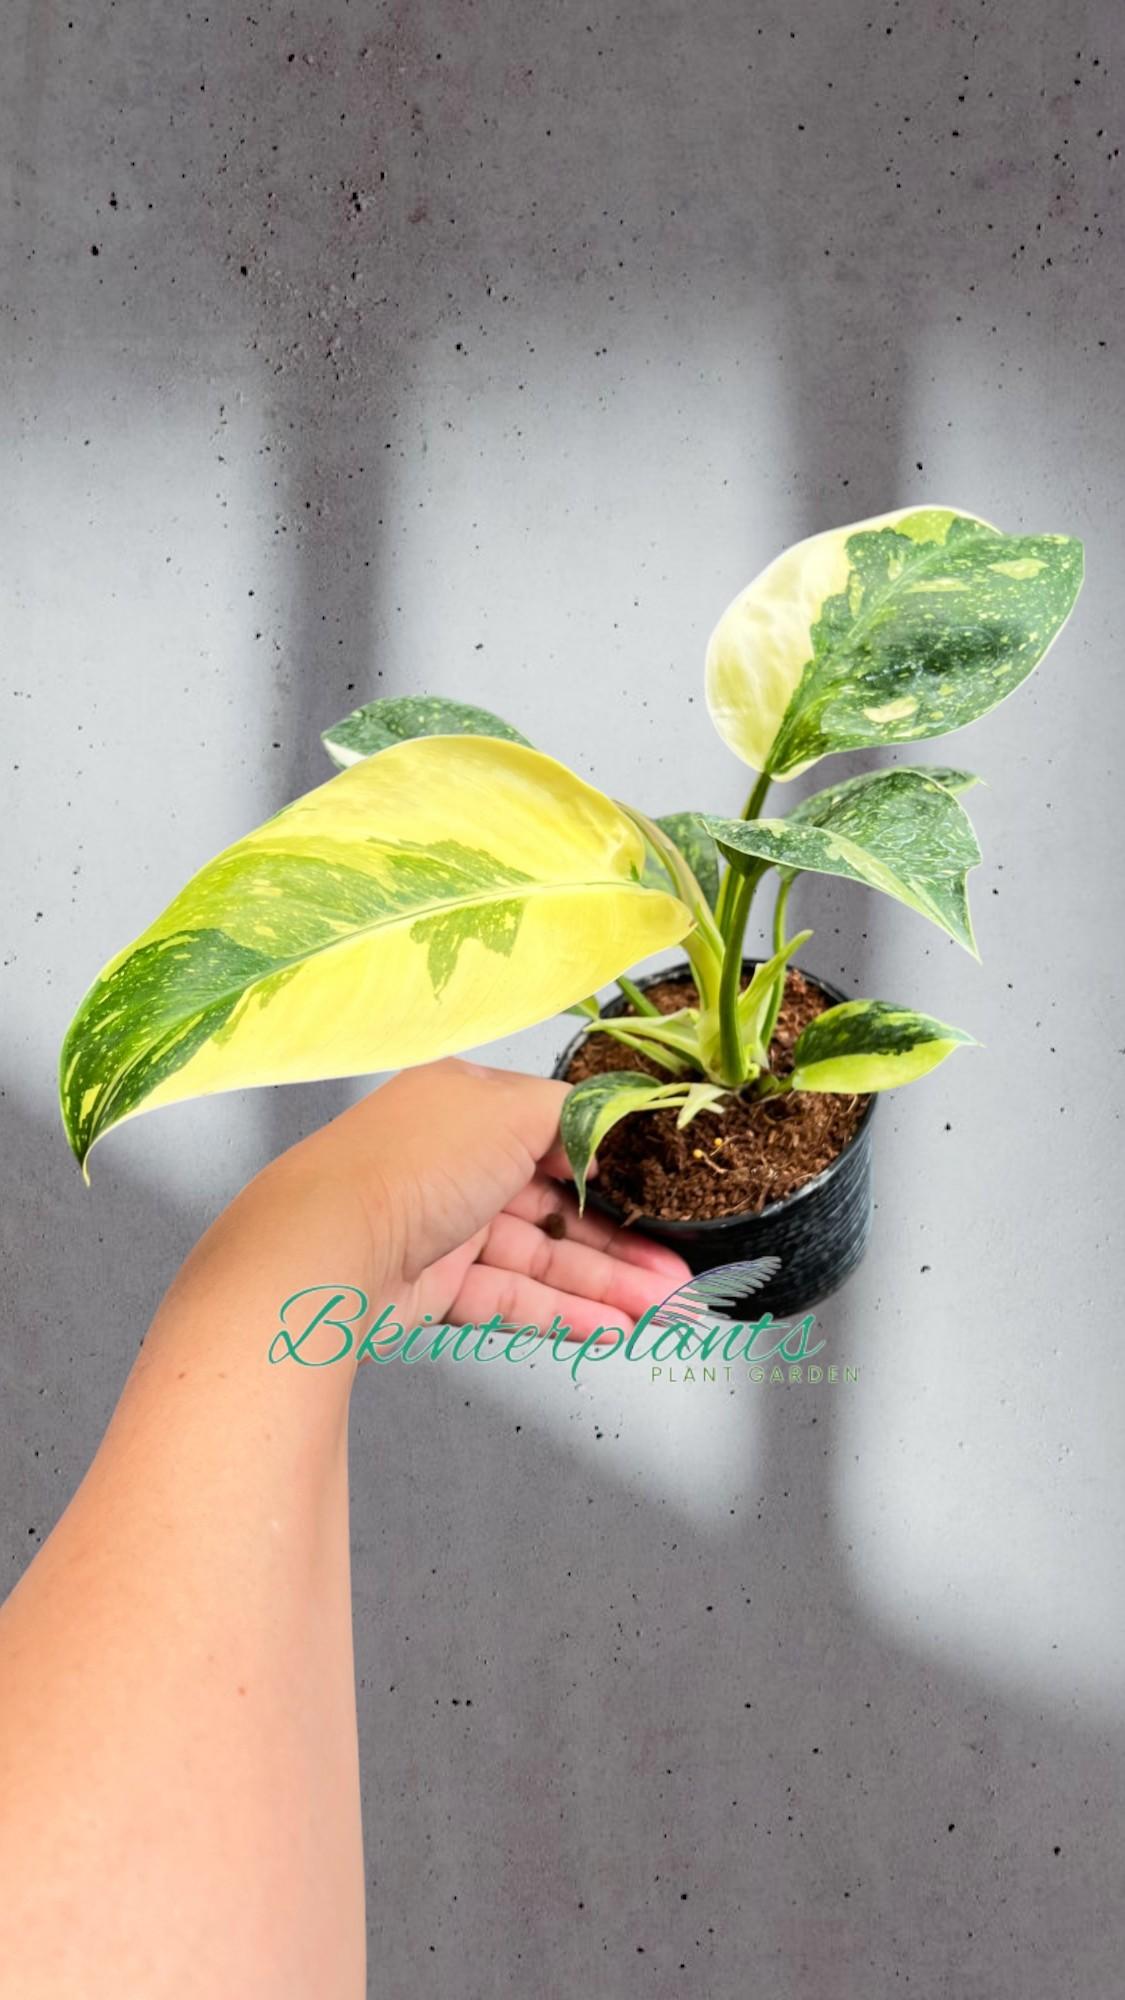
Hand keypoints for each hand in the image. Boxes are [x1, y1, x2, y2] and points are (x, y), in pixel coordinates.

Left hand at [249, 1057, 692, 1351]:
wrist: (325, 1248)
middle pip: (557, 1201)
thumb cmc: (415, 1162)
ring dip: (606, 1282)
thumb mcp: (512, 1108)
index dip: (613, 1165)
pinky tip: (612, 1328)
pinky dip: (564, 1313)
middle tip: (681, 1271)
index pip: (556, 1130)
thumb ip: (573, 1112)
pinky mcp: (434, 1287)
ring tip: (666, 1309)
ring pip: (541, 1255)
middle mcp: (456, 1160)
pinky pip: (513, 1298)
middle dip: (623, 1238)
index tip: (666, 1194)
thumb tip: (610, 1119)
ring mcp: (444, 1226)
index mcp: (469, 1104)